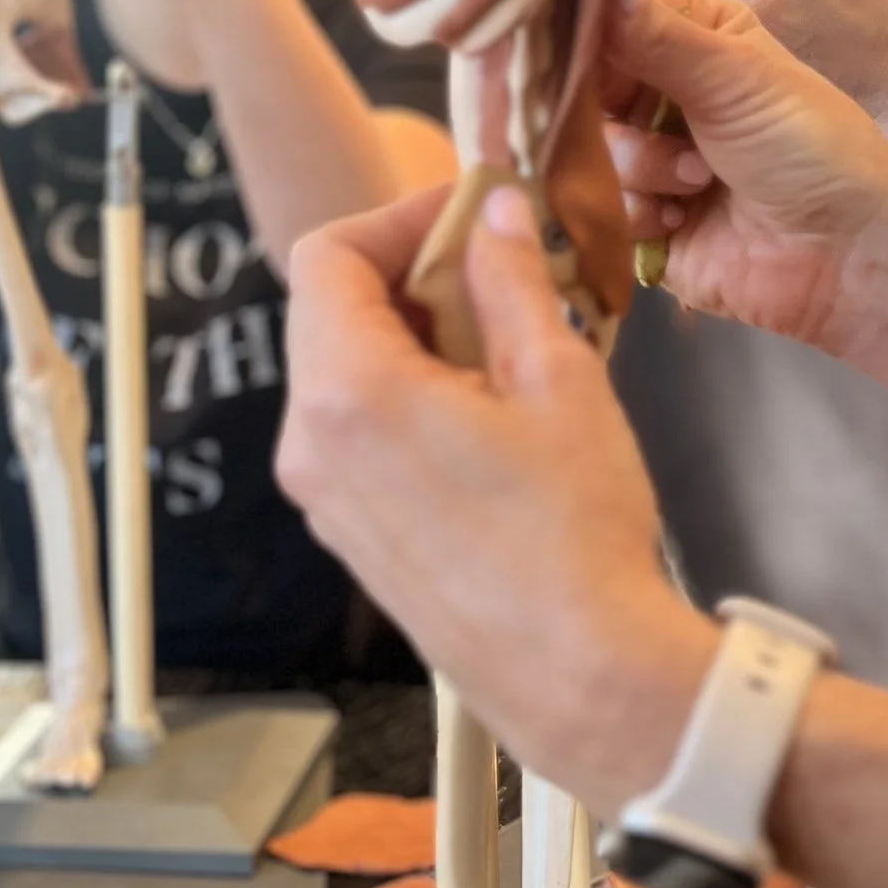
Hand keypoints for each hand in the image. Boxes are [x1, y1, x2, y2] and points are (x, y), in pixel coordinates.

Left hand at [277, 183, 712, 811]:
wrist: (577, 673)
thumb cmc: (572, 534)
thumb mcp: (557, 381)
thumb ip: (511, 281)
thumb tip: (496, 213)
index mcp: (347, 392)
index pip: (325, 256)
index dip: (398, 218)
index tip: (468, 214)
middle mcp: (311, 444)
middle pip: (331, 313)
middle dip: (413, 278)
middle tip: (502, 276)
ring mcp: (324, 497)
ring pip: (346, 374)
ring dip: (417, 341)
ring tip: (511, 351)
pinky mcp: (350, 535)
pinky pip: (359, 434)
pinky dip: (410, 399)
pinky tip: (491, 418)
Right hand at [601, 0, 887, 349]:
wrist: (845, 257)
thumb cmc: (810, 148)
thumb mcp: (737, 78)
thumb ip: (657, 33)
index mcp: (688, 33)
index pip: (605, 13)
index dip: (584, 31)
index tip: (571, 46)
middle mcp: (658, 88)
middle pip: (579, 86)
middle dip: (613, 113)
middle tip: (655, 124)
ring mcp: (646, 155)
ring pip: (586, 150)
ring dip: (641, 168)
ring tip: (700, 180)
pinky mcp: (637, 217)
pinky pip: (596, 206)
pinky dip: (637, 214)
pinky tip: (684, 220)